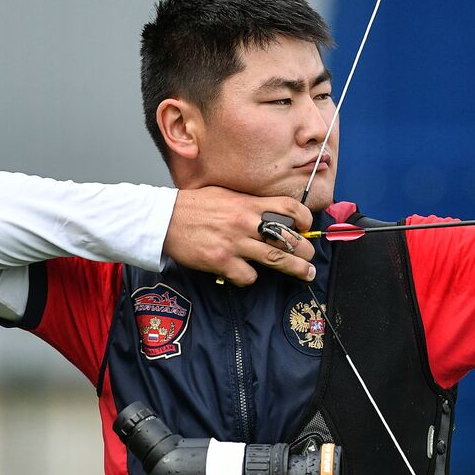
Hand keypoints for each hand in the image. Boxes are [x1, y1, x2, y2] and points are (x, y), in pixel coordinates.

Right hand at [164, 186, 315, 285]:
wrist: (164, 219)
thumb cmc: (195, 206)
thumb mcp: (227, 195)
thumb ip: (250, 204)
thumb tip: (273, 214)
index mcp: (248, 204)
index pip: (289, 208)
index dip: (304, 219)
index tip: (306, 228)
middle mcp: (245, 223)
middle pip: (288, 239)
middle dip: (305, 250)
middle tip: (310, 258)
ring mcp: (234, 243)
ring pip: (275, 259)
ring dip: (295, 269)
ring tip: (306, 274)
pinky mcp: (221, 261)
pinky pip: (248, 276)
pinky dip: (250, 278)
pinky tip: (246, 274)